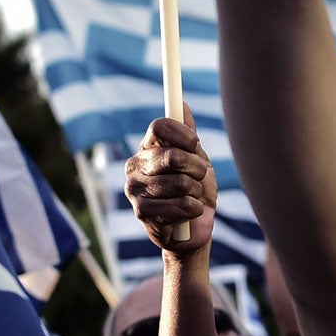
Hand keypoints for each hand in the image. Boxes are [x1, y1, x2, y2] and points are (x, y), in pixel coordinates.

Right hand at [124, 112, 218, 259]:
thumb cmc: (195, 192)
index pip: (160, 126)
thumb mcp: (197, 160)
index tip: (195, 144)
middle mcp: (135, 165)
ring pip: (180, 182)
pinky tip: (189, 212)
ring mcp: (135, 189)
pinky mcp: (141, 212)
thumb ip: (188, 135)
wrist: (194, 230)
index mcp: (147, 147)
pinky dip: (193, 209)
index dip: (183, 134)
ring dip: (197, 192)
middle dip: (197, 168)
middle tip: (200, 177)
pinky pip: (180, 205)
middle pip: (172, 155)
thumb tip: (182, 105)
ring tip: (193, 197)